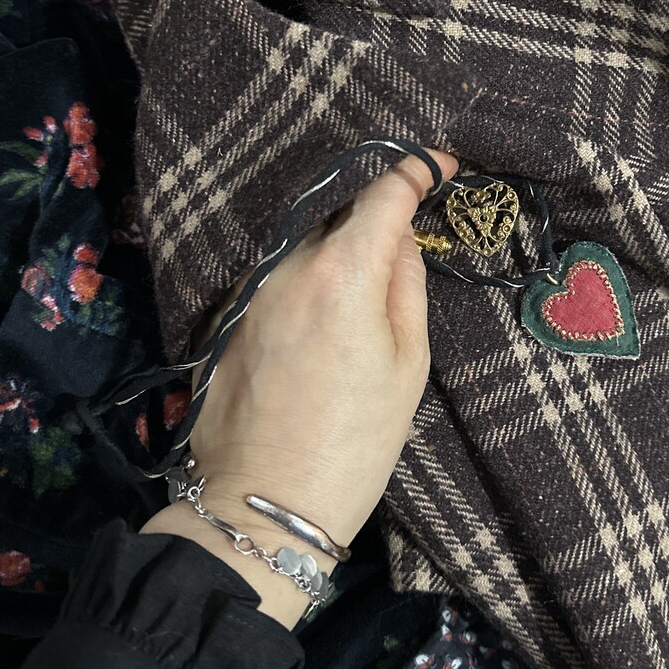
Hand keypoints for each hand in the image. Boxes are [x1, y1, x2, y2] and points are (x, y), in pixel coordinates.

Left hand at [140, 148, 458, 626]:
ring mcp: (250, 291)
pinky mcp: (227, 319)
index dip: (416, 170)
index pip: (383, 193)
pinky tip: (319, 337)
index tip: (440, 164)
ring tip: (359, 314)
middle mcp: (287, 266)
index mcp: (341, 272)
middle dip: (374, 225)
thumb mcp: (407, 364)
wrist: (263, 504)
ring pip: (305, 249)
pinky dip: (305, 287)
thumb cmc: (354, 442)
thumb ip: (406, 284)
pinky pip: (278, 281)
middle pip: (340, 218)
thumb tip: (400, 239)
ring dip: (336, 259)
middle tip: (405, 257)